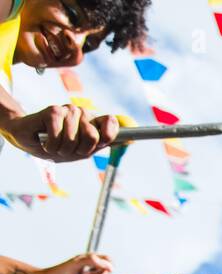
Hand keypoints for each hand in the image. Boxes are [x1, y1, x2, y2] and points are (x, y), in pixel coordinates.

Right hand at [3, 106, 117, 161]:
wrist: (29, 140)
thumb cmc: (57, 146)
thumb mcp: (82, 150)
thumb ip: (102, 143)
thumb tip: (130, 140)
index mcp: (92, 123)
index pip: (110, 123)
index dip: (110, 133)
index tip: (101, 142)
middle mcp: (82, 114)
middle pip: (93, 136)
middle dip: (79, 150)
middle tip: (68, 149)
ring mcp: (68, 111)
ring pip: (73, 138)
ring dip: (62, 148)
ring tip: (54, 145)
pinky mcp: (53, 111)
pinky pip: (58, 134)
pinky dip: (51, 145)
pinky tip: (46, 142)